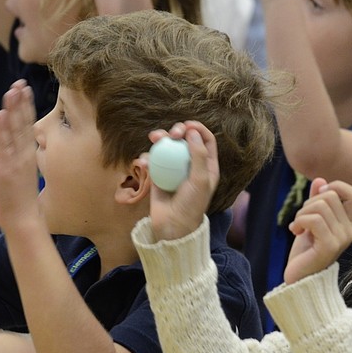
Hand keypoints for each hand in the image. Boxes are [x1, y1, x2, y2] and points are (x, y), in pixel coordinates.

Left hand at [0, 80, 41, 234]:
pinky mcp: (6, 169)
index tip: (24, 90)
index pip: (27, 126)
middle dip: (21, 102)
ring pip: (15, 130)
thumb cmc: (24, 205)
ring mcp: (16, 161)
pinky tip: (1, 114)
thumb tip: (22, 156)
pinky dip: (3, 129)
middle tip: (20, 82)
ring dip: (13, 109)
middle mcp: (24, 156)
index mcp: (29, 157)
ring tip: (12, 90)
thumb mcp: (24, 179)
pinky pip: (4, 145)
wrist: (24, 222)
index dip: (26, 107)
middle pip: (23, 124)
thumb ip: (21, 164)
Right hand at [144, 121, 218, 240]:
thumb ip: (199, 155)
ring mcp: (174, 169)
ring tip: (154, 138)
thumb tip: (192, 131)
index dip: (197, 128)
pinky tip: (144, 161)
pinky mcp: (158, 175)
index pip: (206, 140)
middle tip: (172, 134)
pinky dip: (147, 157)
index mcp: (207, 166)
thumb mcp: (201, 180)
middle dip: (177, 130)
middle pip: (185, 139)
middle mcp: (191, 165)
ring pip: (167, 146)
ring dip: (159, 138)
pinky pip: (152, 160)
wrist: (173, 226)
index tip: (187, 126)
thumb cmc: (191, 204)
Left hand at [283, 179, 351, 283]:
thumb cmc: (305, 252)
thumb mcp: (310, 221)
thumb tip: (320, 180)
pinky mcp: (330, 246)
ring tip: (298, 226)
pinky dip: (300, 221)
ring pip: (321, 206)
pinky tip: (295, 231)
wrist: (299, 279)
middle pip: (331, 195)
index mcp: (349, 224)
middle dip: (309, 202)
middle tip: (301, 218)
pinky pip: (314, 219)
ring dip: (302, 212)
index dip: (336, 187)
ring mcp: (341, 239)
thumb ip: (316, 201)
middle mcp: (350, 231)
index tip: (318, 196)